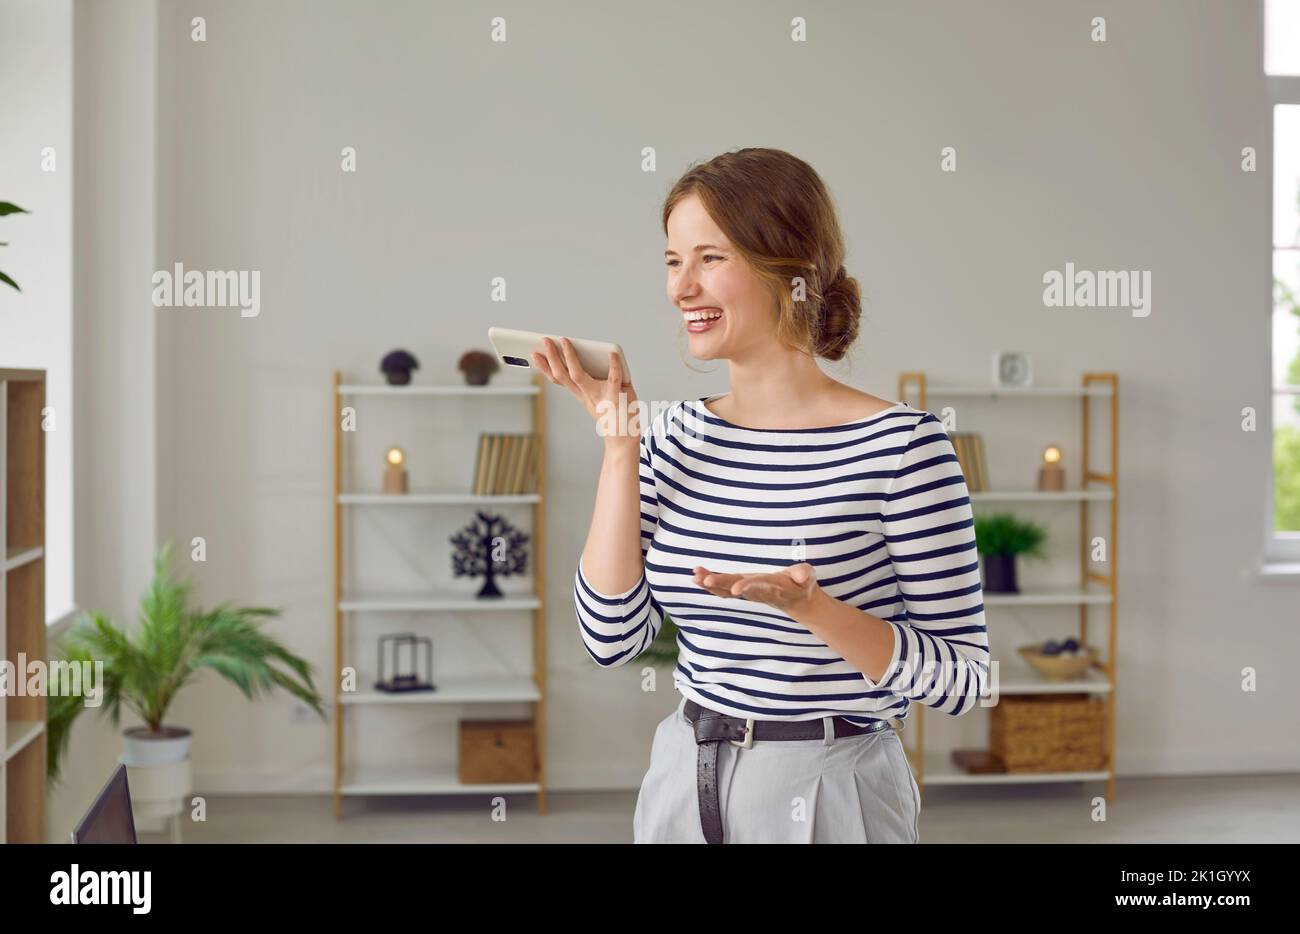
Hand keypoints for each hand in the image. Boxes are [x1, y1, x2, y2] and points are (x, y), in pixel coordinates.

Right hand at [531, 337, 642, 442]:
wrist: (623, 438)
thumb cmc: (614, 414)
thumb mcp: (598, 396)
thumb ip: (596, 377)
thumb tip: (599, 353)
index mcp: (581, 394)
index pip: (559, 379)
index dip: (545, 367)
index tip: (535, 354)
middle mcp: (586, 395)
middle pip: (563, 375)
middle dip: (552, 357)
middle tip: (545, 341)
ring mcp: (599, 396)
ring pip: (578, 376)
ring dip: (570, 357)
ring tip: (565, 342)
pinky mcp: (615, 396)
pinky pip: (613, 378)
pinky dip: (613, 365)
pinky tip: (612, 354)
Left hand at [692, 562, 821, 614]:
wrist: (797, 601)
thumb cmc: (802, 585)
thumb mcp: (808, 577)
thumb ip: (804, 574)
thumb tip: (802, 575)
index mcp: (773, 585)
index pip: (758, 585)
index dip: (746, 586)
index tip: (735, 589)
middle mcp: (757, 590)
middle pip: (737, 586)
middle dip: (721, 584)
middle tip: (705, 579)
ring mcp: (748, 592)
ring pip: (726, 589)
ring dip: (710, 583)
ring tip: (695, 576)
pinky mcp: (743, 590)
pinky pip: (724, 589)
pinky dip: (710, 584)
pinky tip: (697, 577)